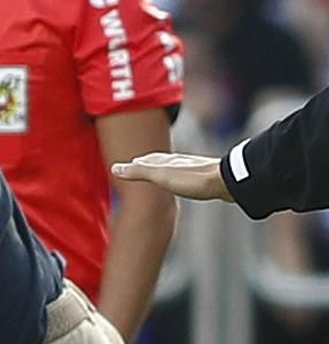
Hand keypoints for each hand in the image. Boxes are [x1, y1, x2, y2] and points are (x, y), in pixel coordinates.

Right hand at [110, 152, 233, 201]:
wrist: (227, 181)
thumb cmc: (194, 179)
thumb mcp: (161, 176)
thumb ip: (139, 172)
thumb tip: (114, 168)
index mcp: (167, 161)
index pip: (147, 160)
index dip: (137, 162)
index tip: (129, 164)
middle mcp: (179, 162)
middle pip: (160, 162)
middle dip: (149, 164)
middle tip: (140, 166)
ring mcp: (193, 169)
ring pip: (174, 169)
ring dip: (165, 171)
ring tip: (160, 175)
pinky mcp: (206, 178)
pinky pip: (187, 177)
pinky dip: (179, 178)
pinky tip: (185, 184)